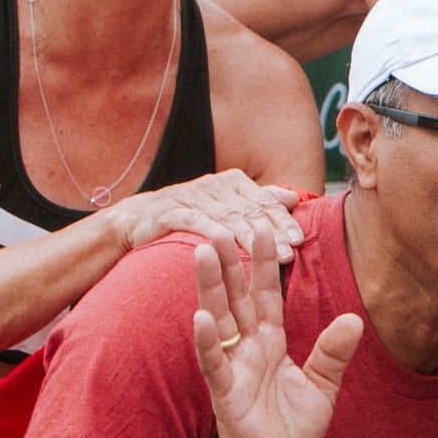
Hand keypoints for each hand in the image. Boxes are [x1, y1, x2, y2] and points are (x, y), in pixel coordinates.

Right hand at [116, 169, 306, 262]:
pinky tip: (228, 244)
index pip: (263, 201)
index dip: (282, 219)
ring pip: (228, 217)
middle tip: (291, 251)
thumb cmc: (189, 215)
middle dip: (272, 231)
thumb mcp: (226, 205)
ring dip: (250, 237)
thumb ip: (258, 201)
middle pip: (249, 209)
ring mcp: (193, 196)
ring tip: (269, 255)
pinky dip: (213, 232)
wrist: (137, 219)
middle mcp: (214, 185)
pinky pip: (196, 221)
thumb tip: (292, 198)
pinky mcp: (172, 212)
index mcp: (231, 182)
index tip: (300, 240)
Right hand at [187, 236, 359, 437]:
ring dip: (210, 287)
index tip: (263, 227)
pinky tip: (200, 317)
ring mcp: (234, 368)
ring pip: (220, 320)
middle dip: (229, 261)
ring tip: (201, 252)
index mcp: (272, 344)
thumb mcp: (322, 388)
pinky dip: (208, 341)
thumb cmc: (289, 429)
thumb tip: (354, 320)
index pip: (268, 295)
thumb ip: (333, 354)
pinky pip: (215, 364)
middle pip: (238, 297)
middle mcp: (249, 349)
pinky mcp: (226, 394)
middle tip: (221, 222)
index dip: (266, 263)